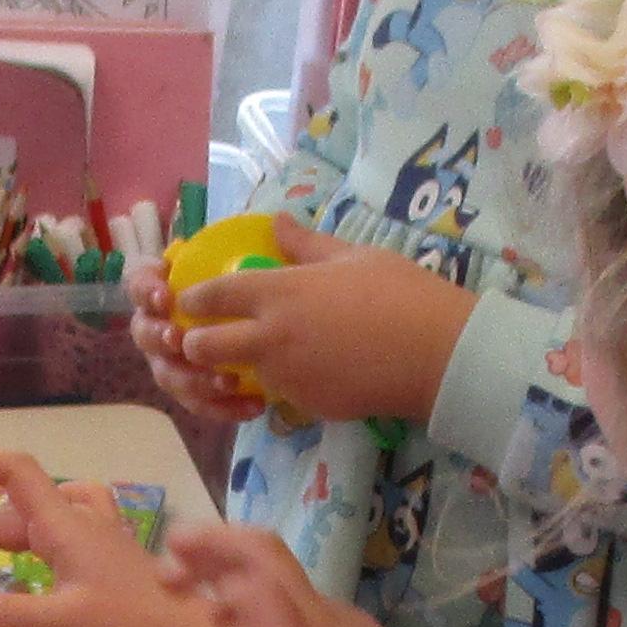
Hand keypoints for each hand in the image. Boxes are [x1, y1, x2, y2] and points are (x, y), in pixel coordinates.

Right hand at [0, 451, 224, 626]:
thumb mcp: (59, 624)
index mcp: (65, 525)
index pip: (15, 472)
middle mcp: (82, 522)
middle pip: (16, 511)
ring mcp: (102, 539)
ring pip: (43, 518)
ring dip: (10, 533)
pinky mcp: (114, 561)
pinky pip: (68, 532)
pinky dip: (40, 541)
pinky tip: (39, 571)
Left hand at [174, 221, 479, 429]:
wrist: (437, 354)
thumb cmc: (400, 293)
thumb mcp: (353, 256)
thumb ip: (306, 244)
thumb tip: (277, 221)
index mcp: (279, 292)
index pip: (212, 296)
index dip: (193, 298)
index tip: (189, 300)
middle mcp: (271, 337)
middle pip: (202, 348)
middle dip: (195, 344)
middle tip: (208, 339)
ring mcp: (286, 376)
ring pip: (240, 375)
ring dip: (242, 367)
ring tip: (270, 354)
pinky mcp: (306, 405)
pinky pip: (281, 394)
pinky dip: (286, 384)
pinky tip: (316, 370)